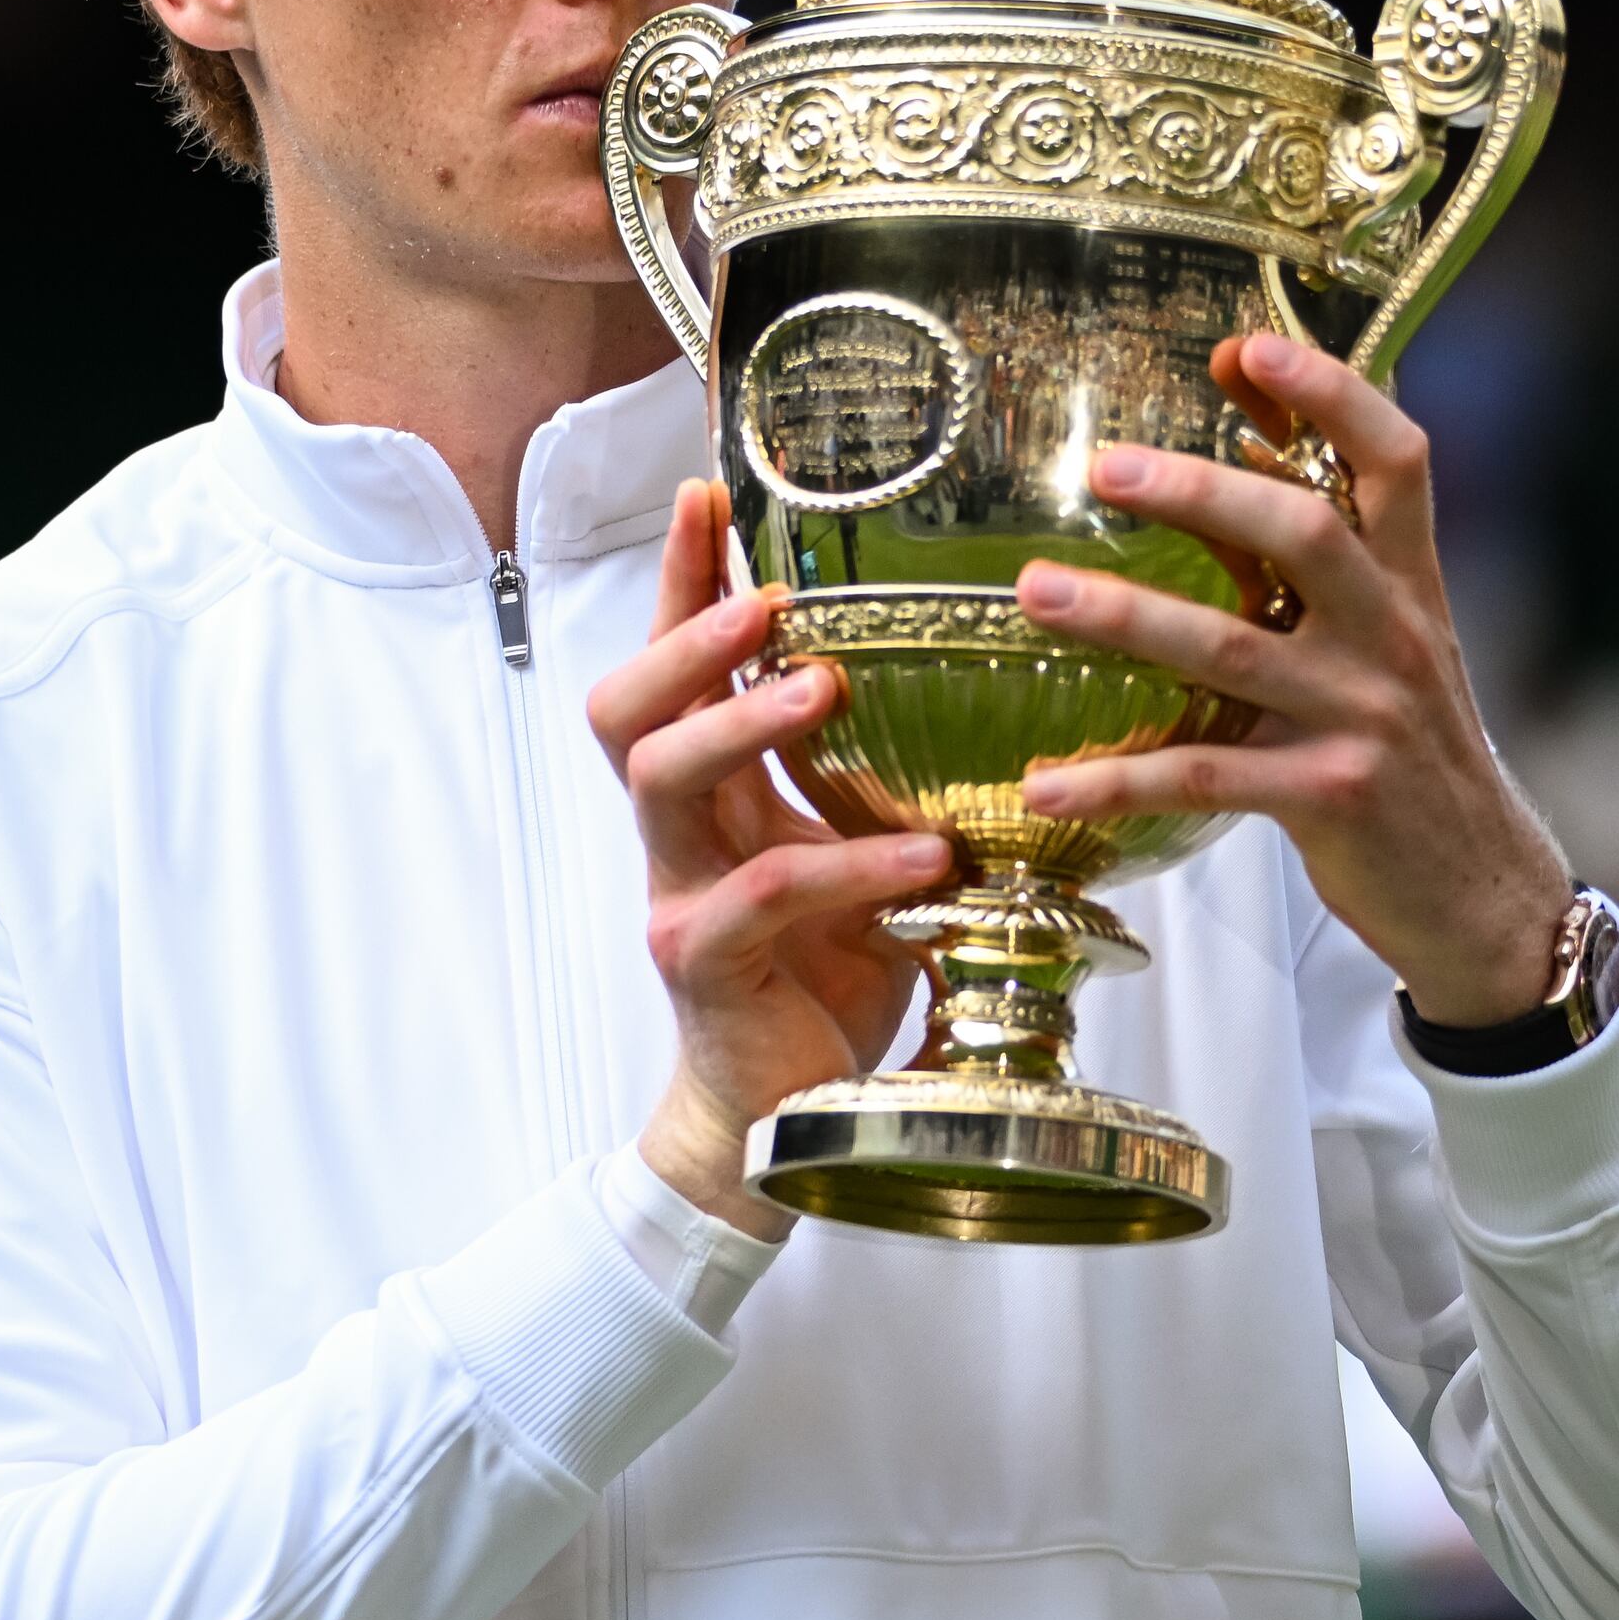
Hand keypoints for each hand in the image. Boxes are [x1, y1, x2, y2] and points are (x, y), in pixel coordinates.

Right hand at [587, 479, 942, 1231]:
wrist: (785, 1124)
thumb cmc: (826, 979)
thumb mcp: (865, 855)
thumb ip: (884, 781)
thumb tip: (990, 680)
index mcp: (714, 793)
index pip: (675, 664)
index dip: (683, 580)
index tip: (707, 495)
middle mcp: (678, 833)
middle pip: (628, 706)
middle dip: (689, 636)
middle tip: (769, 598)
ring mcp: (679, 896)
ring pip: (666, 779)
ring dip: (744, 720)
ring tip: (825, 686)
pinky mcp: (705, 967)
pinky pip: (762, 896)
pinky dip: (847, 868)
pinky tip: (923, 858)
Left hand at [1011, 330, 1577, 1027]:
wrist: (1484, 896)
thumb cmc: (1414, 757)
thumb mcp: (1395, 647)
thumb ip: (1329, 566)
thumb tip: (1238, 457)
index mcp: (1411, 585)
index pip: (1397, 457)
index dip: (1329, 393)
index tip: (1245, 347)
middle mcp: (1392, 636)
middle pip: (1304, 531)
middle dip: (1201, 488)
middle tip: (1104, 465)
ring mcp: (1362, 718)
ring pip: (1232, 649)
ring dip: (1124, 615)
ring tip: (1034, 592)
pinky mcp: (1326, 798)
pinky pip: (1202, 779)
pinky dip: (1117, 781)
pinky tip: (1046, 788)